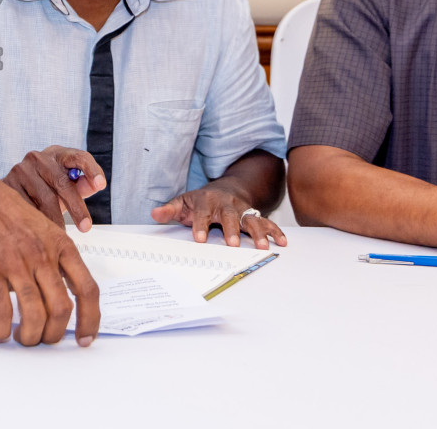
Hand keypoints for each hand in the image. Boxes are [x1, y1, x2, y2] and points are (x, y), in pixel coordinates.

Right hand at [0, 176, 100, 346]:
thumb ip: (52, 256)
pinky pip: (2, 312)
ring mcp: (17, 264)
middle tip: (45, 340)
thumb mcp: (40, 227)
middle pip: (62, 309)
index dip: (91, 320)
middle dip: (55, 334)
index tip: (85, 337)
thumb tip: (56, 290)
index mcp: (60, 245)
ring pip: (35, 316)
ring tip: (23, 338)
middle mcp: (43, 256)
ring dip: (31, 337)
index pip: (88, 290)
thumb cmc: (2, 208)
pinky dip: (1, 330)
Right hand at [2, 146, 107, 229]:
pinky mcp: (8, 183)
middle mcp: (39, 157)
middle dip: (76, 207)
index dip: (92, 170)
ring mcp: (22, 169)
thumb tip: (95, 185)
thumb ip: (83, 185)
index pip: (79, 157)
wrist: (17, 189)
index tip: (100, 185)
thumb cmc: (48, 187)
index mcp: (59, 154)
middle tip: (85, 226)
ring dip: (56, 219)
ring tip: (62, 234)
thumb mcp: (68, 185)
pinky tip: (41, 229)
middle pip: (62, 182)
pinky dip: (36, 219)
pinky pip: (26, 206)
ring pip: (44, 198)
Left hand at [150, 187, 287, 248]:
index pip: (202, 213)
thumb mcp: (182, 202)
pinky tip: (282, 241)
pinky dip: (275, 231)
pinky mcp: (254, 215)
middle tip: (231, 244)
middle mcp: (226, 203)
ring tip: (262, 247)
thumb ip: (169, 210)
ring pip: (251, 219)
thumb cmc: (201, 201)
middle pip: (229, 215)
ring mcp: (242, 209)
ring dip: (257, 232)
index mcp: (206, 200)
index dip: (200, 225)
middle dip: (231, 229)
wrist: (225, 189)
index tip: (199, 240)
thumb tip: (154, 214)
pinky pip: (266, 222)